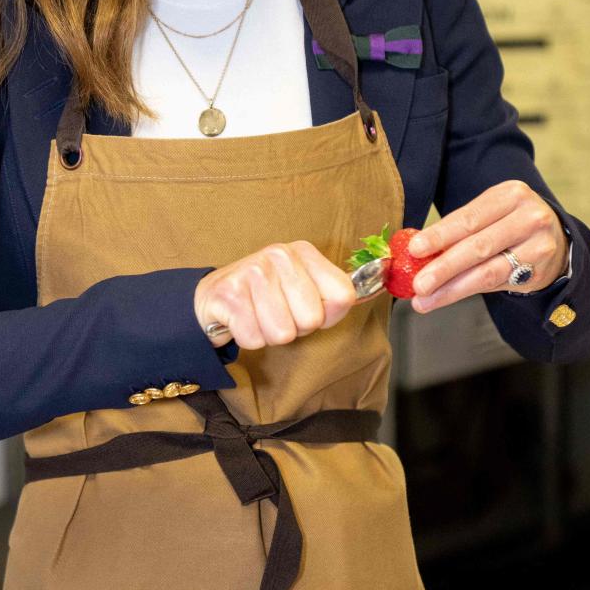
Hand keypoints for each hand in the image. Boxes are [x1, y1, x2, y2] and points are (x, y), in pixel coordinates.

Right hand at [194, 241, 356, 349]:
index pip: (343, 297)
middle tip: (277, 313)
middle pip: (312, 319)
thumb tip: (377, 288)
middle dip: (295, 327)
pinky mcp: (228, 295)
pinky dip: (249, 338)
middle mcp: (279, 255)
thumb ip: (336, 294)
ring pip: (283, 333)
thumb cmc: (266, 297)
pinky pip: (255, 338)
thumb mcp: (303, 286)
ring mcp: (251, 272)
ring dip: (270, 334)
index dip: (328, 314)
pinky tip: (242, 320)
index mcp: (303, 251)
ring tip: (258, 316)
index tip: (306, 307)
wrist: (212, 298)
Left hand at [406, 181, 568, 313]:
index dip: (440, 234)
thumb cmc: (509, 223)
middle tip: (418, 284)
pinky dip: (466, 290)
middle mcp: (529, 217)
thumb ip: (459, 229)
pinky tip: (446, 296)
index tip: (414, 249)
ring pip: (487, 270)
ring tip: (424, 299)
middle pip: (478, 245)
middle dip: (443, 267)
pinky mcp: (537, 271)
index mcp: (510, 194)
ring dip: (451, 287)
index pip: (469, 218)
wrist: (554, 237)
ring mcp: (538, 246)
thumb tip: (416, 253)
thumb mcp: (490, 214)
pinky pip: (496, 283)